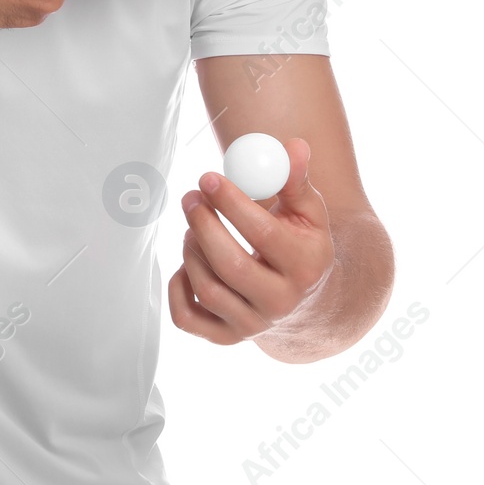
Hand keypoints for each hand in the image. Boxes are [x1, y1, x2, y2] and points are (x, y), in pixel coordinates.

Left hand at [167, 138, 334, 344]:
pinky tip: (186, 262)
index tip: (208, 177)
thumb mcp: (306, 211)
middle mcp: (281, 303)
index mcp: (306, 266)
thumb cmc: (298, 242)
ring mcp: (252, 325)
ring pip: (207, 288)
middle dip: (203, 225)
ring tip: (195, 225)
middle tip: (190, 196)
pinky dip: (177, 287)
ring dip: (191, 248)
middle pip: (230, 265)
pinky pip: (187, 318)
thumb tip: (293, 146)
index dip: (231, 202)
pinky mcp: (226, 338)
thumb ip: (294, 179)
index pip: (263, 233)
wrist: (302, 297)